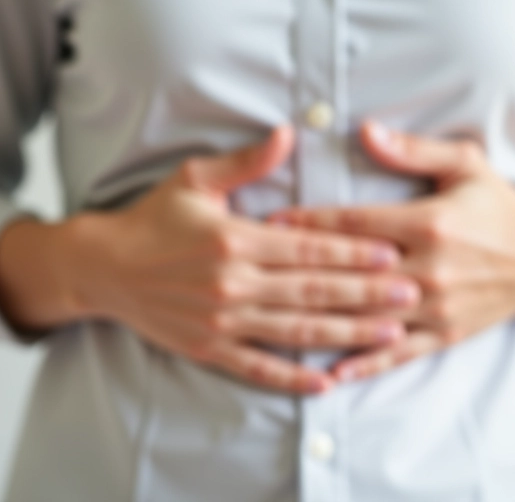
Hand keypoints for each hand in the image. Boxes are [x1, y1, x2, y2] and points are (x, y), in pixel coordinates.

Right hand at [0, 126, 420, 394]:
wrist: (103, 267)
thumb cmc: (152, 219)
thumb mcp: (194, 179)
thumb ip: (246, 162)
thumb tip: (289, 132)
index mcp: (235, 239)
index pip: (308, 247)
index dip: (353, 252)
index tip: (393, 254)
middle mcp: (233, 283)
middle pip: (313, 290)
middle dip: (366, 293)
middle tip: (412, 294)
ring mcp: (222, 321)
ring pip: (296, 330)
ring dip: (346, 333)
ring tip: (389, 333)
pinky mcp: (209, 349)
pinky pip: (259, 367)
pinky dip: (294, 378)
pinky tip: (328, 383)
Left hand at [270, 121, 514, 382]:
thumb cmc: (500, 207)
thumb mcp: (464, 165)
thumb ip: (412, 150)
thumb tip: (366, 131)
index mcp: (428, 223)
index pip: (355, 223)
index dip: (310, 221)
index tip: (271, 220)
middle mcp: (428, 268)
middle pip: (352, 272)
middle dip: (301, 271)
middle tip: (257, 271)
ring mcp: (435, 307)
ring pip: (367, 316)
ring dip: (321, 318)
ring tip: (277, 321)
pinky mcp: (443, 334)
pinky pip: (396, 354)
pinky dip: (363, 364)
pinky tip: (330, 372)